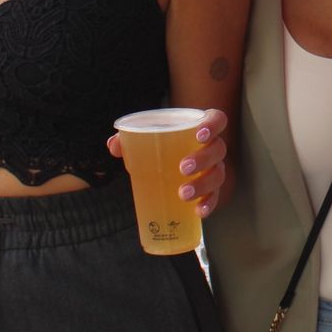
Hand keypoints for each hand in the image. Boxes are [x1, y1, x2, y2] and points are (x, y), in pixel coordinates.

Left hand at [106, 108, 228, 217]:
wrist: (170, 163)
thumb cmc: (161, 145)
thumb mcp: (146, 138)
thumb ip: (128, 138)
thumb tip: (113, 146)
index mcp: (201, 127)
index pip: (217, 119)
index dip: (213, 125)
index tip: (199, 134)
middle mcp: (213, 147)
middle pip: (218, 149)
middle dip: (203, 159)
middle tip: (183, 168)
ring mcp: (214, 169)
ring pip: (218, 175)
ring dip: (203, 184)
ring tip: (183, 194)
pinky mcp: (211, 190)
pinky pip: (215, 197)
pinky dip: (209, 204)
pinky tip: (198, 212)